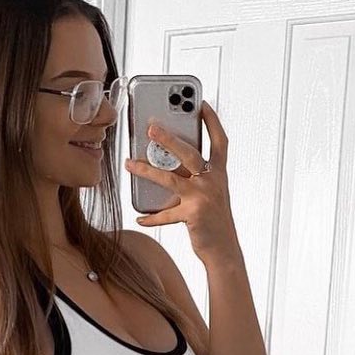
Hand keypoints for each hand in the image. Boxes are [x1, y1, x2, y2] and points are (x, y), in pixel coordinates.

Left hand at [124, 99, 237, 263]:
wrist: (224, 250)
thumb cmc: (215, 221)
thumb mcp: (212, 194)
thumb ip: (195, 178)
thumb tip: (166, 164)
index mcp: (219, 174)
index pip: (219, 142)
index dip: (212, 122)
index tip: (203, 104)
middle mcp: (213, 182)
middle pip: (190, 153)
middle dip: (169, 138)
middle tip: (150, 127)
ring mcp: (203, 198)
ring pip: (170, 178)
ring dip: (147, 170)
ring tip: (129, 163)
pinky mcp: (193, 215)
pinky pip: (166, 214)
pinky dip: (151, 216)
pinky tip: (139, 217)